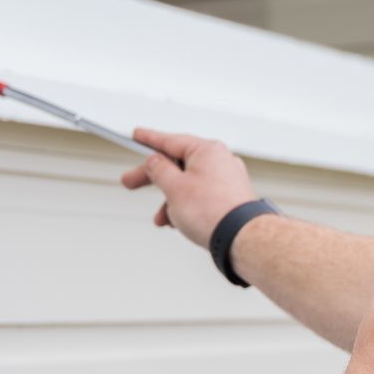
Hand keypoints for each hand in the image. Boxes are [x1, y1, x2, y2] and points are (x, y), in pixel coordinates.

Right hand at [119, 128, 259, 247]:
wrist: (243, 239)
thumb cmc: (213, 212)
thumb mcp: (174, 188)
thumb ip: (159, 170)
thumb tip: (154, 161)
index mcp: (207, 150)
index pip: (171, 140)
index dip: (149, 139)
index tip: (137, 135)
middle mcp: (220, 160)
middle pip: (178, 164)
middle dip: (153, 177)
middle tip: (130, 182)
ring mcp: (227, 179)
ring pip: (188, 184)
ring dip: (170, 200)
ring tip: (162, 219)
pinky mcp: (231, 197)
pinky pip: (201, 196)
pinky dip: (187, 207)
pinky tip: (180, 223)